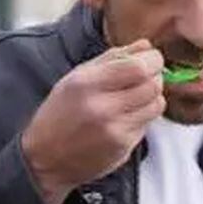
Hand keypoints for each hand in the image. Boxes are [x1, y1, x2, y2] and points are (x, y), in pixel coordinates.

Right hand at [21, 39, 164, 203]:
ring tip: (136, 96)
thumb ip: (113, 58)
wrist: (46, 158)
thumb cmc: (61, 112)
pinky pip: (148, 124)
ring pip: (156, 105)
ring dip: (153, 97)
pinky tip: (127, 116)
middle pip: (153, 85)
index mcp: (87, 84)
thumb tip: (146, 46)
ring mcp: (115, 130)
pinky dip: (144, 116)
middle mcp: (102, 108)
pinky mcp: (124, 147)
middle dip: (156, 76)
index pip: (138, 67)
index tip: (151, 58)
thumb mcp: (77, 77)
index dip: (153, 60)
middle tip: (146, 76)